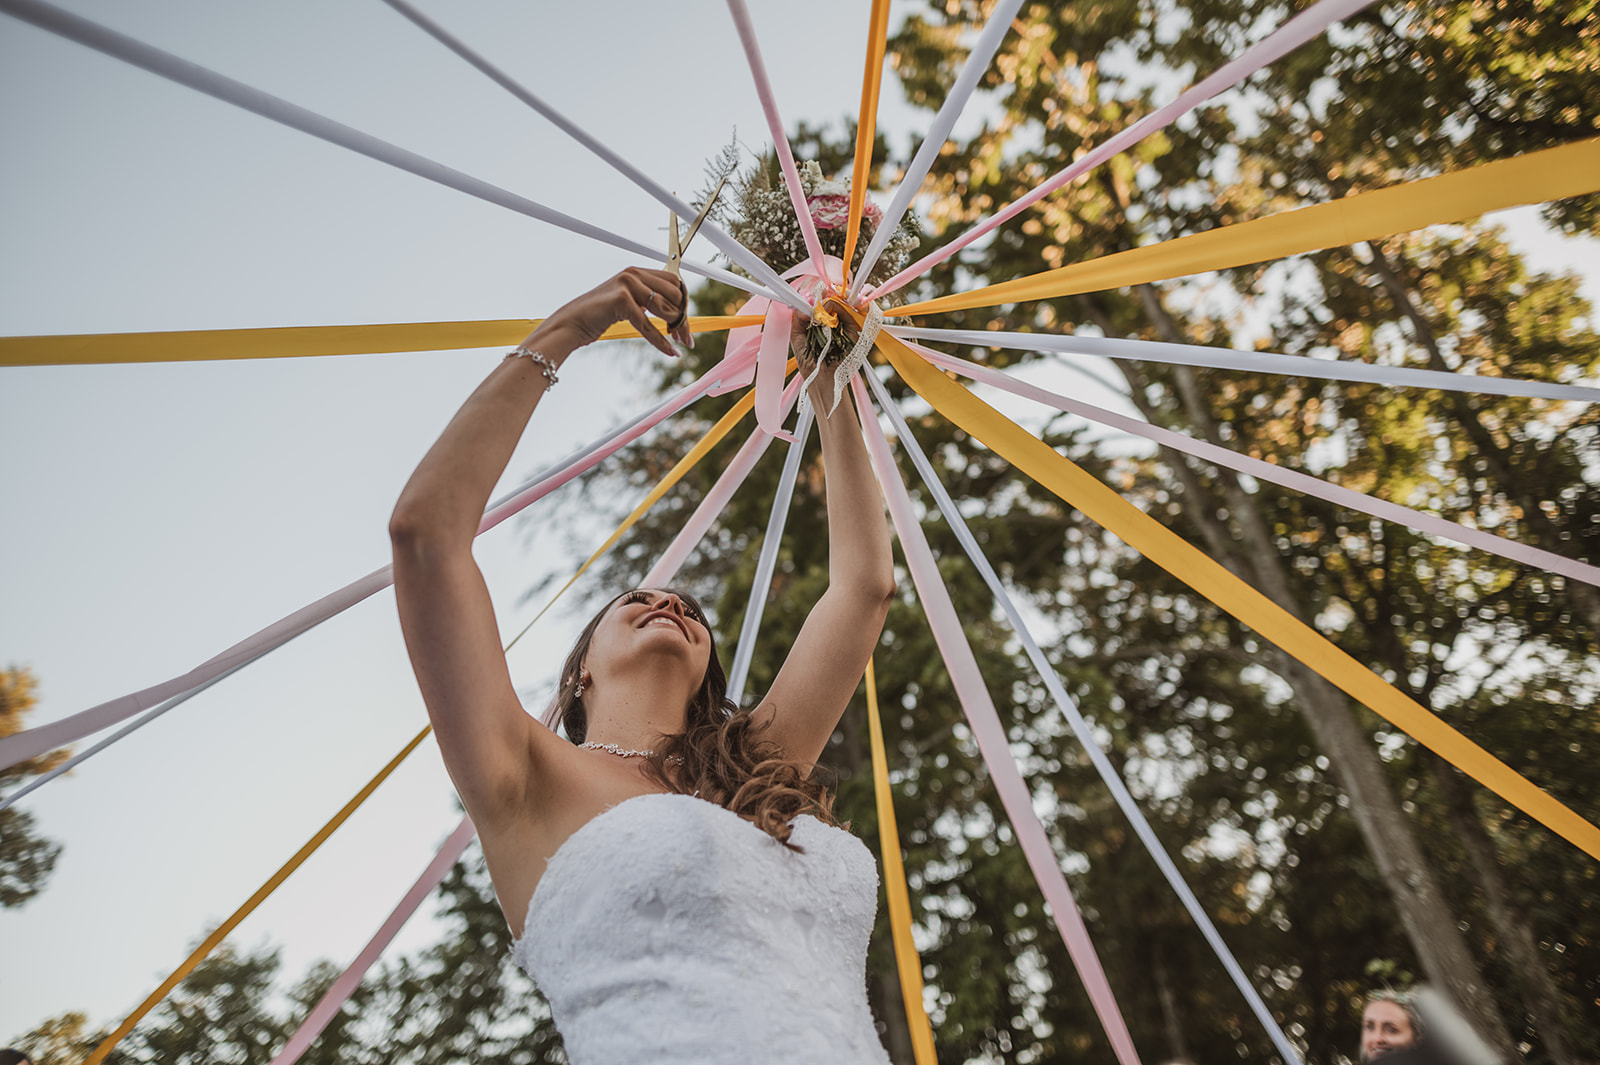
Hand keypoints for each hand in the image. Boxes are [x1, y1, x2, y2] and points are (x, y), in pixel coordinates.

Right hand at [527, 267, 692, 360]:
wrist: (571, 323)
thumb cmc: (598, 316)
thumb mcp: (626, 302)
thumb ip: (646, 299)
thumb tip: (676, 310)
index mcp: (636, 271)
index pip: (673, 282)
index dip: (684, 303)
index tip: (686, 323)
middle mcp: (633, 274)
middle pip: (675, 294)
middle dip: (684, 318)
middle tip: (686, 338)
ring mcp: (627, 285)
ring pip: (666, 309)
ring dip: (676, 329)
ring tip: (679, 344)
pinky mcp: (622, 301)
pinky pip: (650, 326)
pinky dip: (662, 342)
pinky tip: (671, 352)